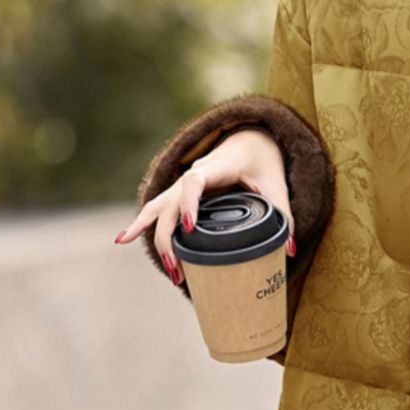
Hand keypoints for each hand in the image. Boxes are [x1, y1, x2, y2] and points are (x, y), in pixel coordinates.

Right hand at [114, 128, 293, 285]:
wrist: (249, 141)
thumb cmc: (263, 163)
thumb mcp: (277, 186)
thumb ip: (284, 217)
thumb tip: (287, 250)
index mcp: (217, 168)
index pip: (194, 182)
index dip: (189, 203)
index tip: (189, 227)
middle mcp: (193, 175)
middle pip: (170, 203)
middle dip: (170, 238)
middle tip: (179, 268)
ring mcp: (182, 185)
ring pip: (158, 208)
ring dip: (157, 237)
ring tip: (165, 267)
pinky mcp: (179, 193)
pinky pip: (156, 208)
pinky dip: (141, 223)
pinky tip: (122, 239)